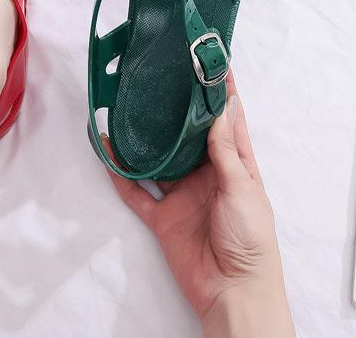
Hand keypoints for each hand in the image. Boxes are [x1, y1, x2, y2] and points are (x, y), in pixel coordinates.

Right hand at [104, 73, 294, 335]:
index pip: (227, 123)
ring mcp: (181, 195)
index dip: (221, 95)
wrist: (231, 291)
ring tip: (127, 111)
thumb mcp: (243, 189)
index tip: (212, 64)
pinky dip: (120, 174)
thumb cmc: (249, 238)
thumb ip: (225, 153)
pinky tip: (107, 153)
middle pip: (187, 137)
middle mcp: (205, 175)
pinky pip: (136, 191)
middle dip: (176, 111)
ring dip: (143, 141)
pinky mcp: (161, 216)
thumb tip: (216, 112)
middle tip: (161, 80)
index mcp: (234, 167)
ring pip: (157, 160)